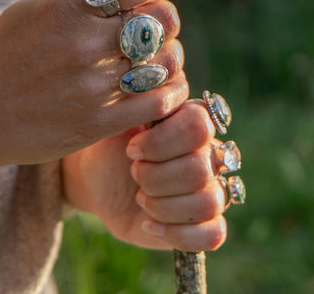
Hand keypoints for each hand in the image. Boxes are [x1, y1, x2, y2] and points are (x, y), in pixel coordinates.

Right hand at [0, 0, 186, 167]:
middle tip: (149, 23)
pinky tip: (159, 82)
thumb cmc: (6, 53)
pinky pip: (162, 100)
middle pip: (162, 18)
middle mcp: (85, 45)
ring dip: (169, 53)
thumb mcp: (33, 4)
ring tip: (151, 55)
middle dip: (163, 15)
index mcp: (67, 8)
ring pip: (168, 59)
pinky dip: (171, 88)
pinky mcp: (103, 122)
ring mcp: (95, 87)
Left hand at [62, 99, 227, 251]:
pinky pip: (214, 234)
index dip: (162, 141)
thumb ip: (137, 100)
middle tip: (133, 172)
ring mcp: (209, 190)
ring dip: (163, 204)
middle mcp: (209, 155)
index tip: (131, 147)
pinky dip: (177, 232)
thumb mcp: (116, 118)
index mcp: (194, 122)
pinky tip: (148, 223)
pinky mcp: (202, 224)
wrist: (98, 178)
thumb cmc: (110, 144)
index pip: (200, 126)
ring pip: (209, 202)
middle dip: (154, 176)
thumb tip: (145, 80)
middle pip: (200, 169)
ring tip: (140, 198)